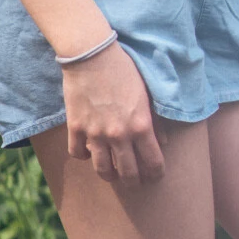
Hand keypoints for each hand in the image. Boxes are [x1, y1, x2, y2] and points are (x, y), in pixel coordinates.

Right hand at [62, 44, 165, 182]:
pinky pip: (78, 153)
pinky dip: (85, 156)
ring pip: (102, 169)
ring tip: (114, 174)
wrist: (92, 56)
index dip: (156, 173)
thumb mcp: (148, 93)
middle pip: (127, 172)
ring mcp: (95, 133)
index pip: (153, 161)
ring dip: (109, 175)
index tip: (157, 176)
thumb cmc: (125, 70)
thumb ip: (156, 120)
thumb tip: (162, 141)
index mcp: (141, 125)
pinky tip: (90, 152)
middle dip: (134, 181)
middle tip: (136, 182)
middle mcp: (119, 134)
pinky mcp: (75, 128)